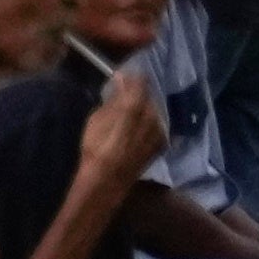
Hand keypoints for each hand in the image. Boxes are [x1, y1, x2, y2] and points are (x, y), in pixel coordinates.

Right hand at [83, 65, 168, 186]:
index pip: (141, 82)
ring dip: (143, 110)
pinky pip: (156, 126)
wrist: (108, 180)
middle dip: (137, 95)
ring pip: (154, 111)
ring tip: (129, 119)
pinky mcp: (162, 143)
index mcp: (135, 105)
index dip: (132, 79)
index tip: (123, 79)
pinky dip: (148, 124)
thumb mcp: (97, 118)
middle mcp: (153, 114)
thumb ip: (113, 99)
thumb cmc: (96, 148)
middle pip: (148, 97)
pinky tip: (137, 132)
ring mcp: (160, 130)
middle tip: (123, 100)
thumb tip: (121, 82)